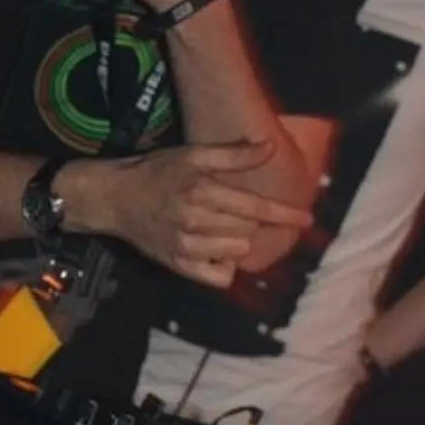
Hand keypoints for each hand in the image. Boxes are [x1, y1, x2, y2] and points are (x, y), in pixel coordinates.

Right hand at [105, 140, 312, 287]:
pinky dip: (224, 265)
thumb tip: (269, 148)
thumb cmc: (157, 172)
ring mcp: (187, 248)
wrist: (115, 199)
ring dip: (236, 239)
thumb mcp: (192, 155)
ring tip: (218, 226)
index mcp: (203, 191)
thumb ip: (233, 154)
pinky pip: (220, 276)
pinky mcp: (180, 267)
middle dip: (250, 218)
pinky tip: (214, 249)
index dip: (285, 213)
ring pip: (237, 251)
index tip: (308, 218)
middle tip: (229, 208)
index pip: (256, 207)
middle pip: (250, 229)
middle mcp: (196, 222)